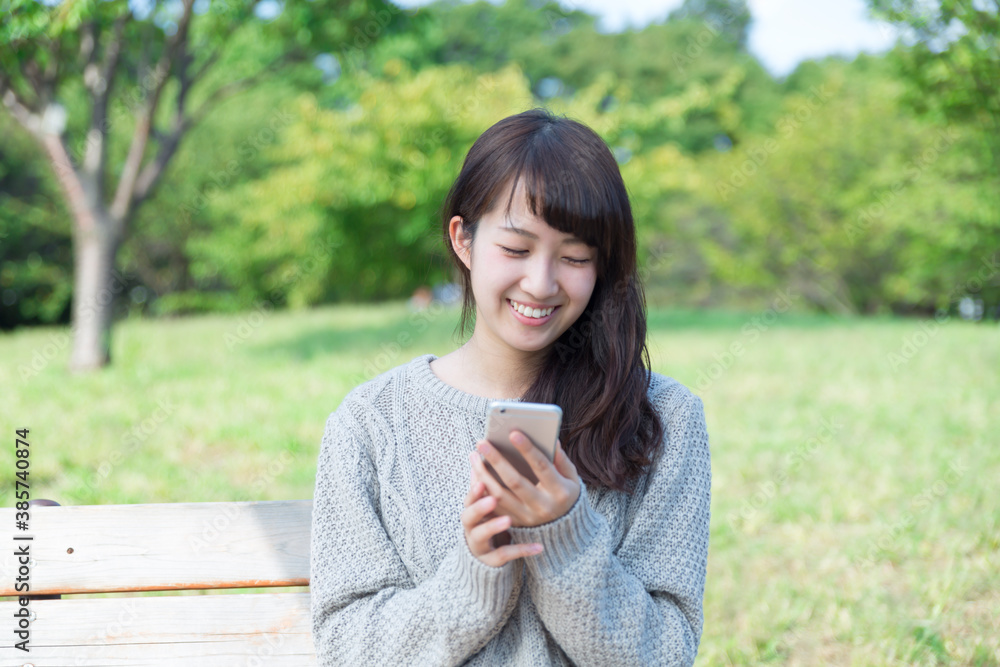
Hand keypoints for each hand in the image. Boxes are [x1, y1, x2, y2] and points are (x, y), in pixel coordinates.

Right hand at [461, 452, 543, 566]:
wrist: (486, 552)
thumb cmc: (489, 516)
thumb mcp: (484, 499)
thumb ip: (486, 478)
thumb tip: (493, 451)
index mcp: (472, 506)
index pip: (470, 494)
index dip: (474, 484)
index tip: (479, 472)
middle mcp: (472, 524)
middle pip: (471, 514)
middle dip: (480, 505)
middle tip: (492, 496)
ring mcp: (480, 543)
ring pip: (482, 535)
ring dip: (493, 526)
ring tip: (507, 521)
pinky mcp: (492, 560)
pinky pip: (504, 556)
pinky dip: (521, 551)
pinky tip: (539, 548)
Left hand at [471, 431, 580, 527]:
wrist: (565, 530)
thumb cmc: (567, 496)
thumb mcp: (572, 479)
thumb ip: (562, 460)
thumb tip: (552, 440)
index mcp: (559, 492)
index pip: (541, 467)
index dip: (527, 449)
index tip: (513, 433)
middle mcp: (542, 506)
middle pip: (514, 481)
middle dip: (496, 460)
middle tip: (482, 442)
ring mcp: (527, 517)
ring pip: (499, 495)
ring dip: (483, 474)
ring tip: (474, 456)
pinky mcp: (515, 523)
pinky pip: (493, 507)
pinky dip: (482, 490)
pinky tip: (476, 473)